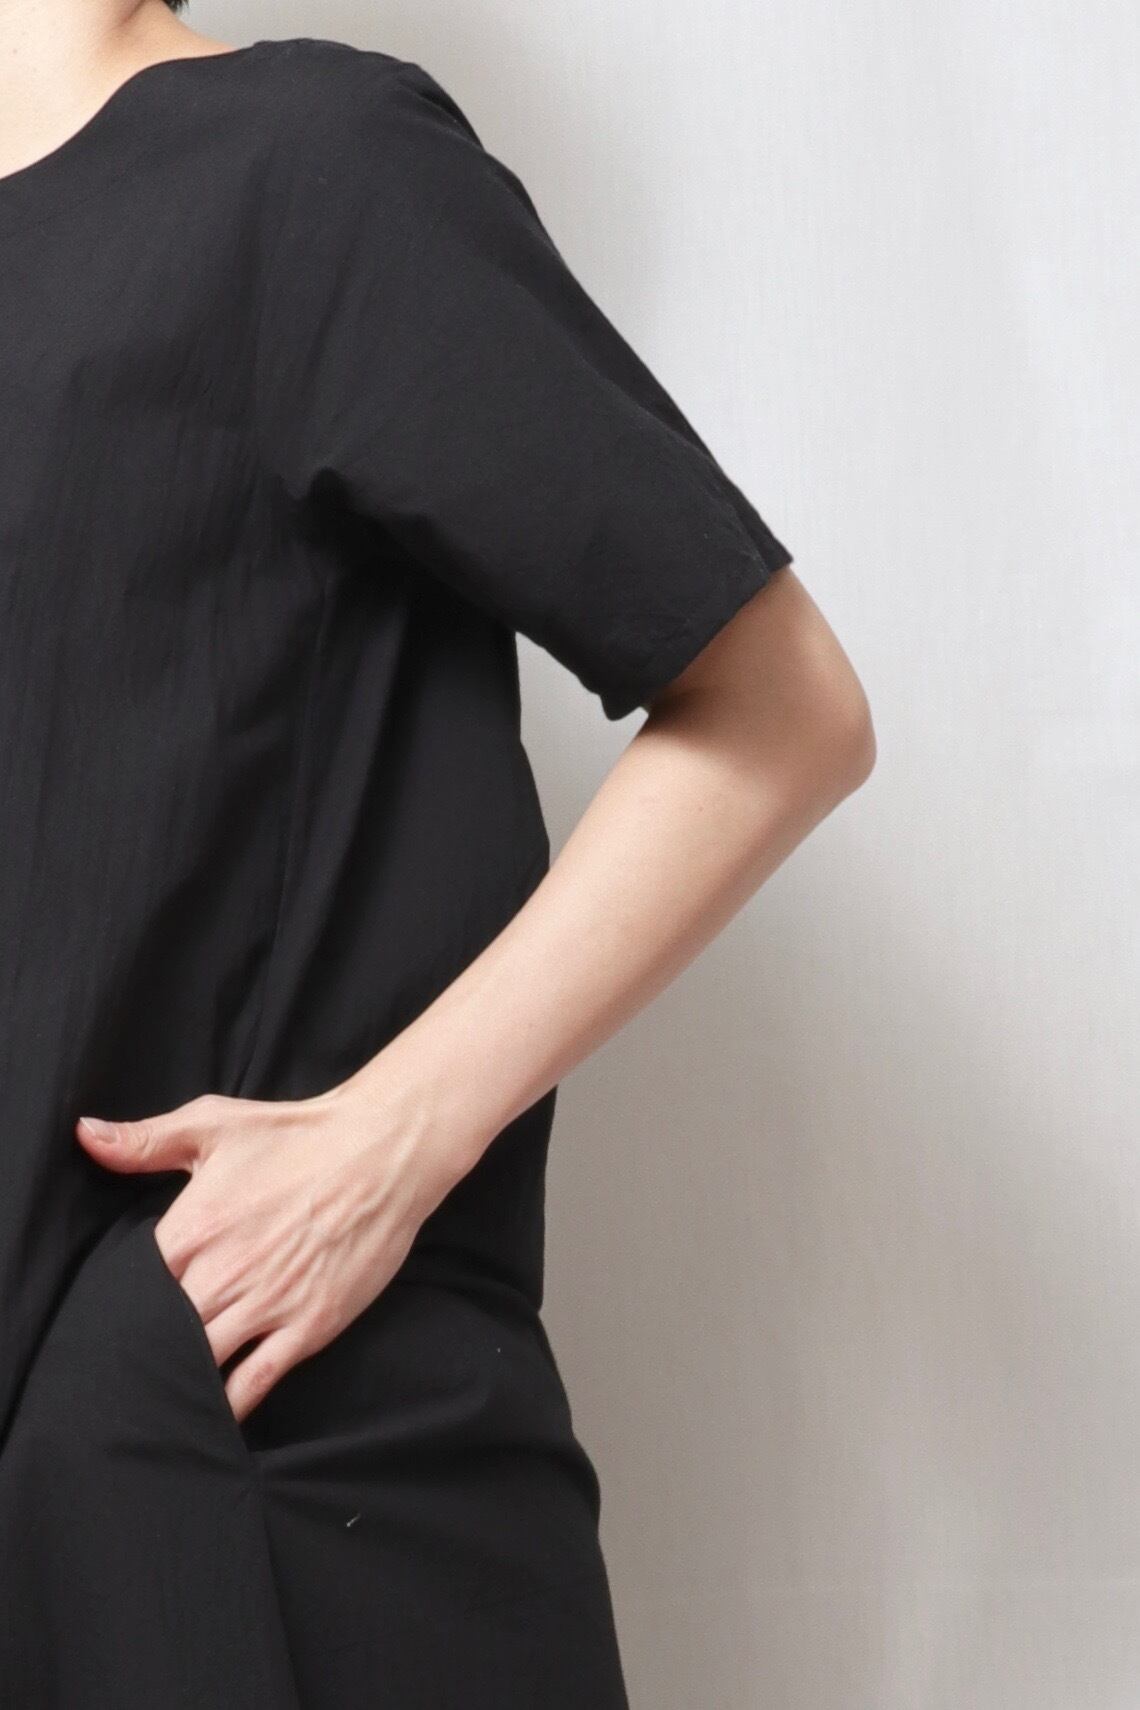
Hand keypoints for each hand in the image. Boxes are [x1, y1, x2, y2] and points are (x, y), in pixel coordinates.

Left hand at [74, 1080, 472, 1422]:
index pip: (133, 1289)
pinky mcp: (308, 1327)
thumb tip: (85, 1135)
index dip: (122, 1308)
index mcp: (192, 1229)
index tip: (109, 1324)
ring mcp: (267, 1305)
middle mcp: (223, 1275)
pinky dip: (228, 1406)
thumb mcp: (215, 1124)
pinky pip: (254, 1383)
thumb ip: (145, 1140)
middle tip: (126, 1373)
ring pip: (201, 1363)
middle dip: (145, 1352)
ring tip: (158, 1402)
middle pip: (163, 1334)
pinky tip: (211, 1420)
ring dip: (179, 1381)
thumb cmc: (298, 1135)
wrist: (382, 1152)